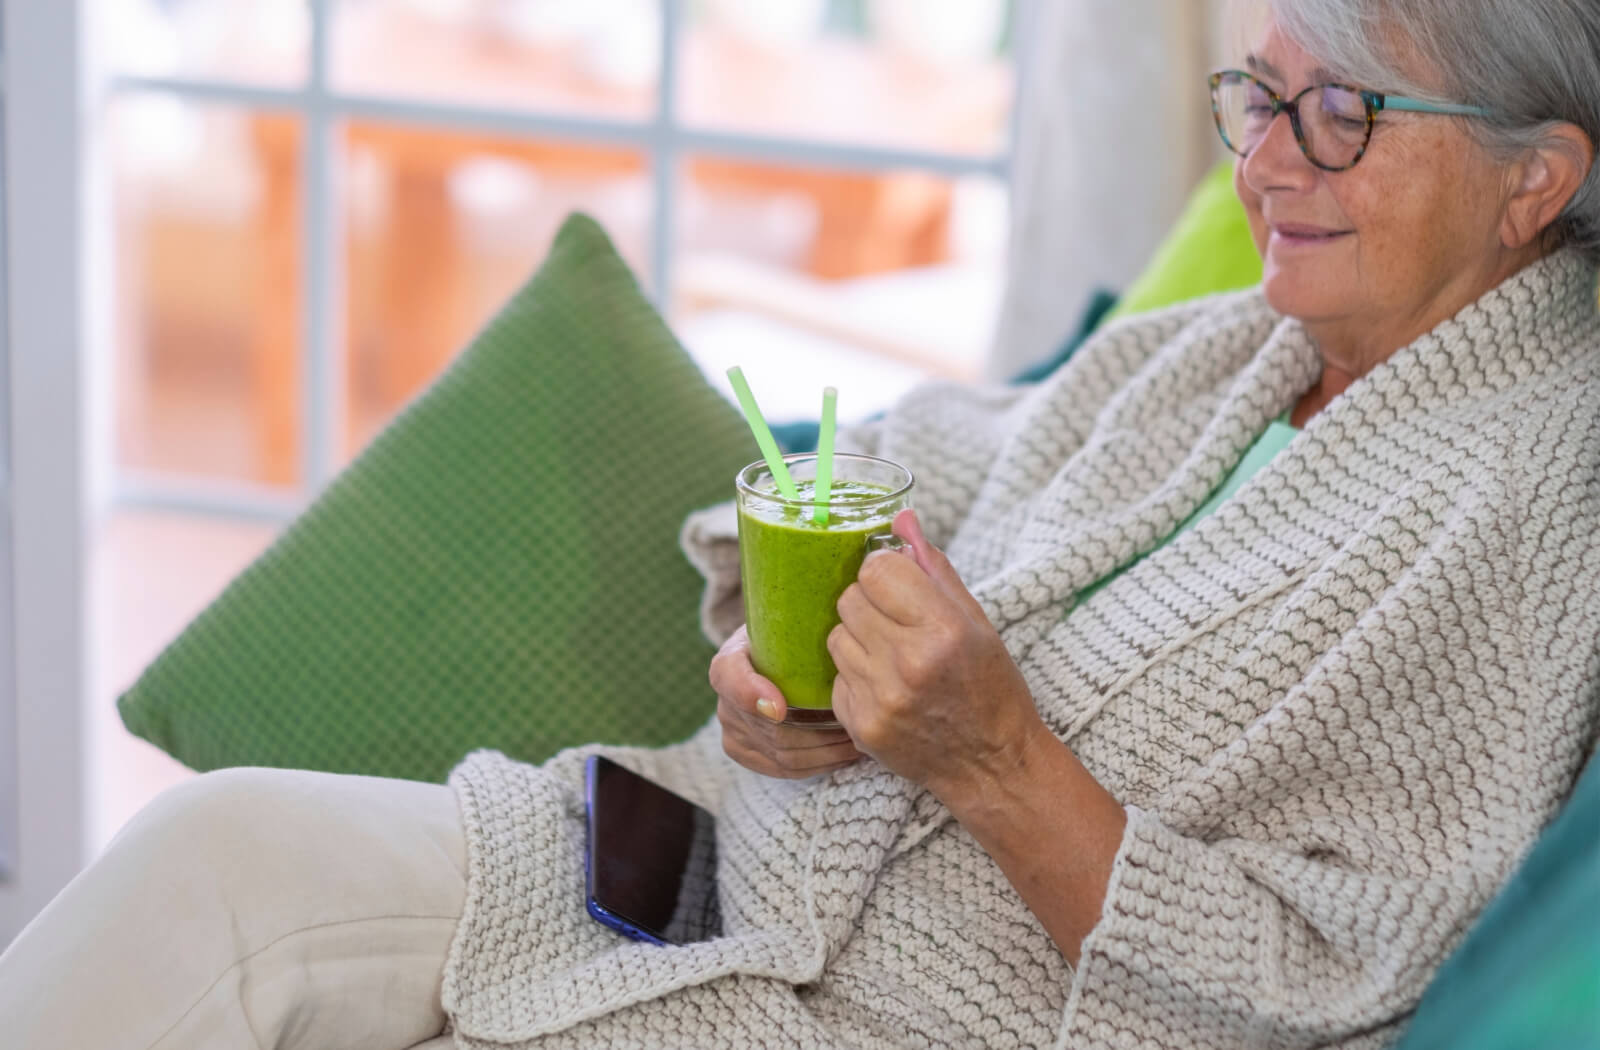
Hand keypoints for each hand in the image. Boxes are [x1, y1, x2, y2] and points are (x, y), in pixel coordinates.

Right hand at [709, 625, 862, 778]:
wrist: (774, 659)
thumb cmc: (791, 638)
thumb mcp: (792, 623)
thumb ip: (804, 621)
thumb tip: (843, 617)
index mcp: (729, 663)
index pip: (731, 679)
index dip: (750, 695)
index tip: (780, 708)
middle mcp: (724, 702)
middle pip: (771, 729)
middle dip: (819, 730)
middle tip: (859, 721)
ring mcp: (733, 733)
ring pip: (783, 754)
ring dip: (828, 749)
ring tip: (862, 735)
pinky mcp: (746, 755)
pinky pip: (784, 769)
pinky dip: (820, 764)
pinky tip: (847, 752)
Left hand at [828, 509, 1045, 799]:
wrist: (992, 764)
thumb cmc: (989, 686)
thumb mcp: (975, 621)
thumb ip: (933, 567)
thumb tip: (901, 517)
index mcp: (943, 628)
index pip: (876, 570)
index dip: (883, 572)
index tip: (897, 585)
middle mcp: (909, 662)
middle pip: (849, 600)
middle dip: (868, 604)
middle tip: (896, 623)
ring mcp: (882, 698)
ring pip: (836, 637)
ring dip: (858, 640)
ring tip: (892, 657)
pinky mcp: (862, 726)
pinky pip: (836, 678)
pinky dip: (854, 678)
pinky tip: (886, 689)